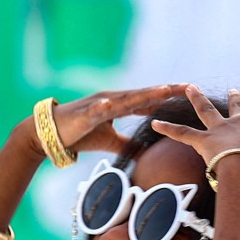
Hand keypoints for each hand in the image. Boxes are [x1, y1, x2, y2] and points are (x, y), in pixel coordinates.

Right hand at [46, 84, 187, 156]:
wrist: (51, 133)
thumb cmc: (80, 134)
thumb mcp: (110, 141)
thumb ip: (129, 143)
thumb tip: (146, 153)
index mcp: (119, 105)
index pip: (148, 99)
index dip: (167, 96)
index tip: (188, 92)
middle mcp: (112, 99)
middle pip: (143, 95)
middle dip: (165, 90)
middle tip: (188, 86)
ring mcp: (99, 104)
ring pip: (126, 99)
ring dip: (144, 94)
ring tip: (163, 90)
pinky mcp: (85, 113)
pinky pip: (97, 110)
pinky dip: (104, 106)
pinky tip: (112, 104)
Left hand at [149, 86, 239, 180]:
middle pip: (237, 108)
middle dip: (235, 99)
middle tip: (233, 90)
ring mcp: (220, 130)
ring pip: (207, 111)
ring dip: (196, 99)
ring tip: (187, 88)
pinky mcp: (203, 141)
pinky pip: (183, 134)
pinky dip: (168, 129)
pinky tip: (154, 124)